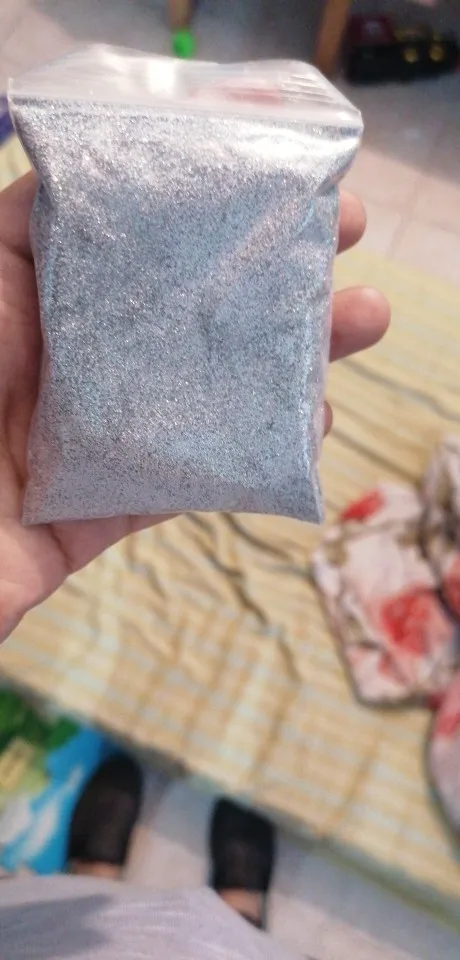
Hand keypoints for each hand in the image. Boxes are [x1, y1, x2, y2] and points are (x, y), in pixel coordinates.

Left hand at [0, 174, 388, 640]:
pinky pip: (196, 478)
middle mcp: (78, 360)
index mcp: (42, 298)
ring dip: (291, 359)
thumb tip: (83, 165)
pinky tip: (311, 423)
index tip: (285, 178)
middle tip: (348, 243)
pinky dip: (259, 453)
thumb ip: (23, 229)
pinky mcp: (112, 506)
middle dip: (275, 275)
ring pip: (212, 391)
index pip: (144, 240)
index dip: (216, 206)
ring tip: (359, 324)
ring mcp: (102, 433)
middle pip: (193, 312)